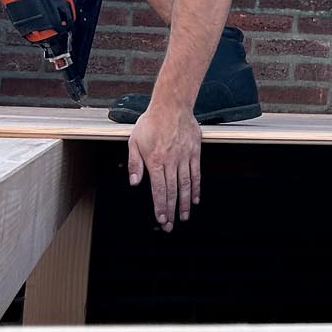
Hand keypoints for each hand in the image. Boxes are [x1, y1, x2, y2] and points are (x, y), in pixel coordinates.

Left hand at [127, 97, 198, 230]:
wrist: (171, 105)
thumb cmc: (151, 122)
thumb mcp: (134, 141)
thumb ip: (134, 163)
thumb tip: (135, 182)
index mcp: (155, 160)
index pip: (159, 190)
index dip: (160, 207)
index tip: (161, 219)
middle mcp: (171, 161)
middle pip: (172, 191)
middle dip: (171, 211)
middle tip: (170, 225)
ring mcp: (184, 157)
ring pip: (185, 185)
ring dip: (184, 203)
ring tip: (184, 216)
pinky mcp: (195, 152)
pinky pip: (196, 173)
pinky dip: (196, 188)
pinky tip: (194, 198)